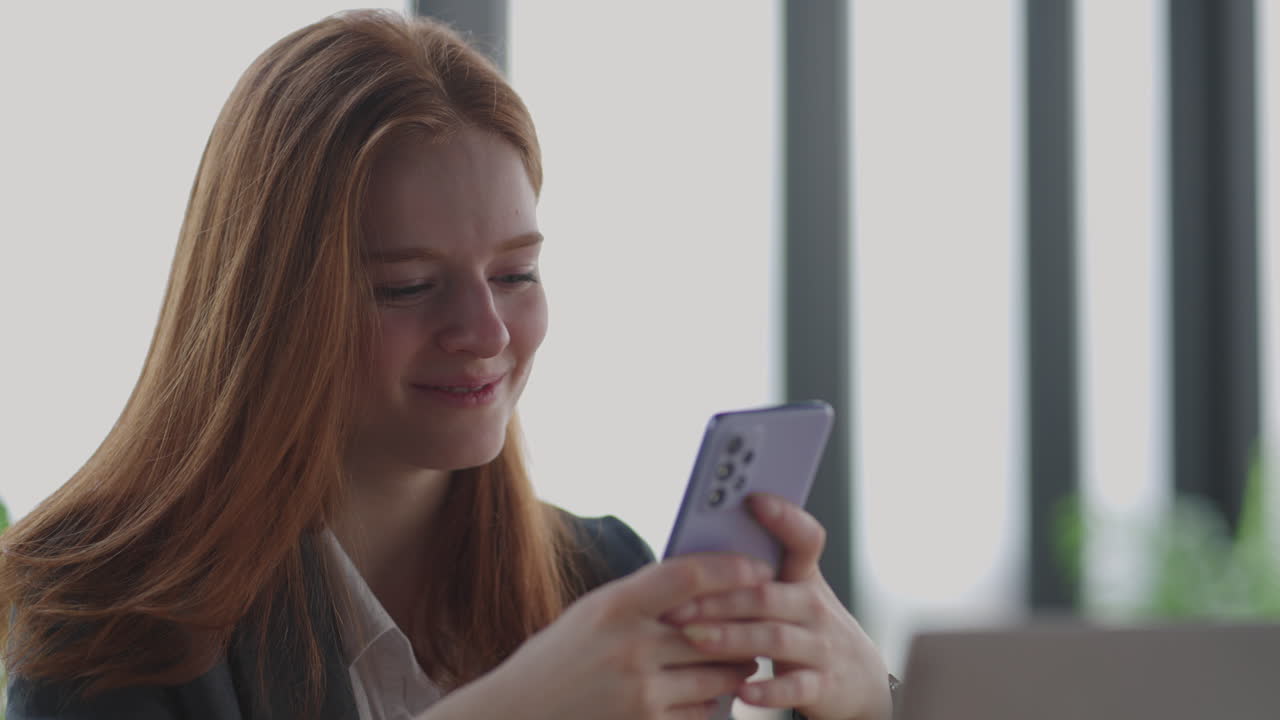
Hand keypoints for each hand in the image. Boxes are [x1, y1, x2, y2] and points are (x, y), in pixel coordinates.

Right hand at [434, 552, 771, 719]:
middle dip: (745, 626)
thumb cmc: (558, 658)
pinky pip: (701, 711)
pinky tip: (710, 693)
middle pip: (714, 628)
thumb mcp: (592, 613)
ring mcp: (641, 691)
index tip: (757, 568)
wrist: (519, 712)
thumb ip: (641, 598)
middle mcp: (631, 645)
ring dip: (737, 668)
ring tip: (743, 660)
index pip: (688, 576)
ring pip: (717, 675)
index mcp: (616, 605)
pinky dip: (712, 702)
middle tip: (762, 620)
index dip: (730, 569)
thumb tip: (700, 581)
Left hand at [663, 494, 892, 719]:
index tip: (754, 499)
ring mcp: (820, 646)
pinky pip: (796, 687)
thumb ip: (753, 575)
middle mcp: (814, 607)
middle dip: (720, 598)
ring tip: (695, 638)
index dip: (785, 517)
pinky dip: (769, 690)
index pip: (805, 538)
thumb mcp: (793, 593)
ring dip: (732, 637)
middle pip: (767, 594)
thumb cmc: (805, 627)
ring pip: (774, 638)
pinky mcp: (823, 685)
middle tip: (677, 604)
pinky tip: (741, 691)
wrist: (859, 680)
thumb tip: (691, 555)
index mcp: (803, 577)